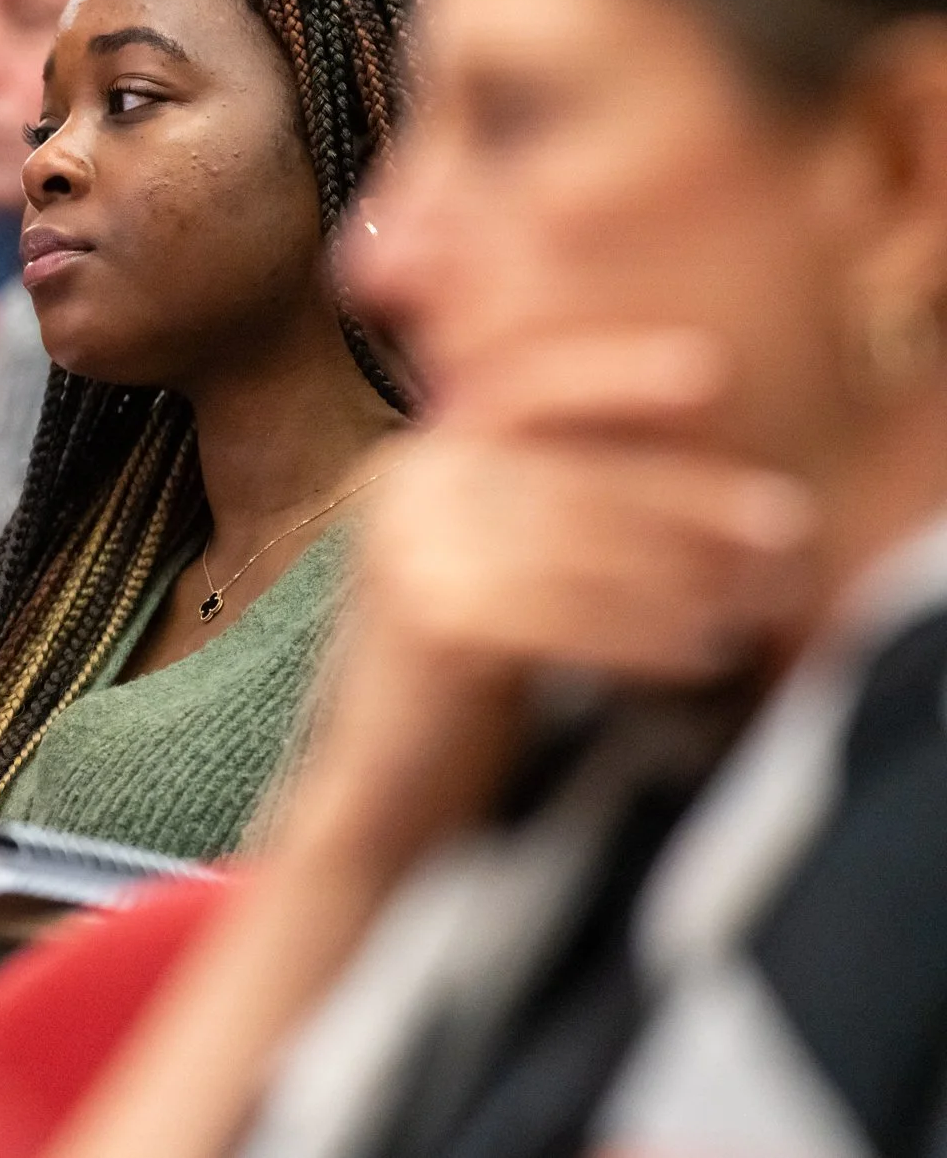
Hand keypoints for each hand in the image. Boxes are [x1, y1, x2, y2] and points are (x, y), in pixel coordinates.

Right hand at [312, 330, 818, 859]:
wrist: (378, 787)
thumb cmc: (458, 682)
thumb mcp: (493, 569)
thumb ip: (553, 505)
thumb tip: (702, 476)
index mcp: (415, 458)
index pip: (522, 389)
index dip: (615, 375)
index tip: (709, 375)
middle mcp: (402, 488)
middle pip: (571, 474)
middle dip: (690, 500)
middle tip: (784, 526)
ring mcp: (406, 551)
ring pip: (578, 543)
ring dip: (684, 574)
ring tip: (755, 602)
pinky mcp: (429, 621)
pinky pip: (566, 612)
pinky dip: (645, 633)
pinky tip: (700, 654)